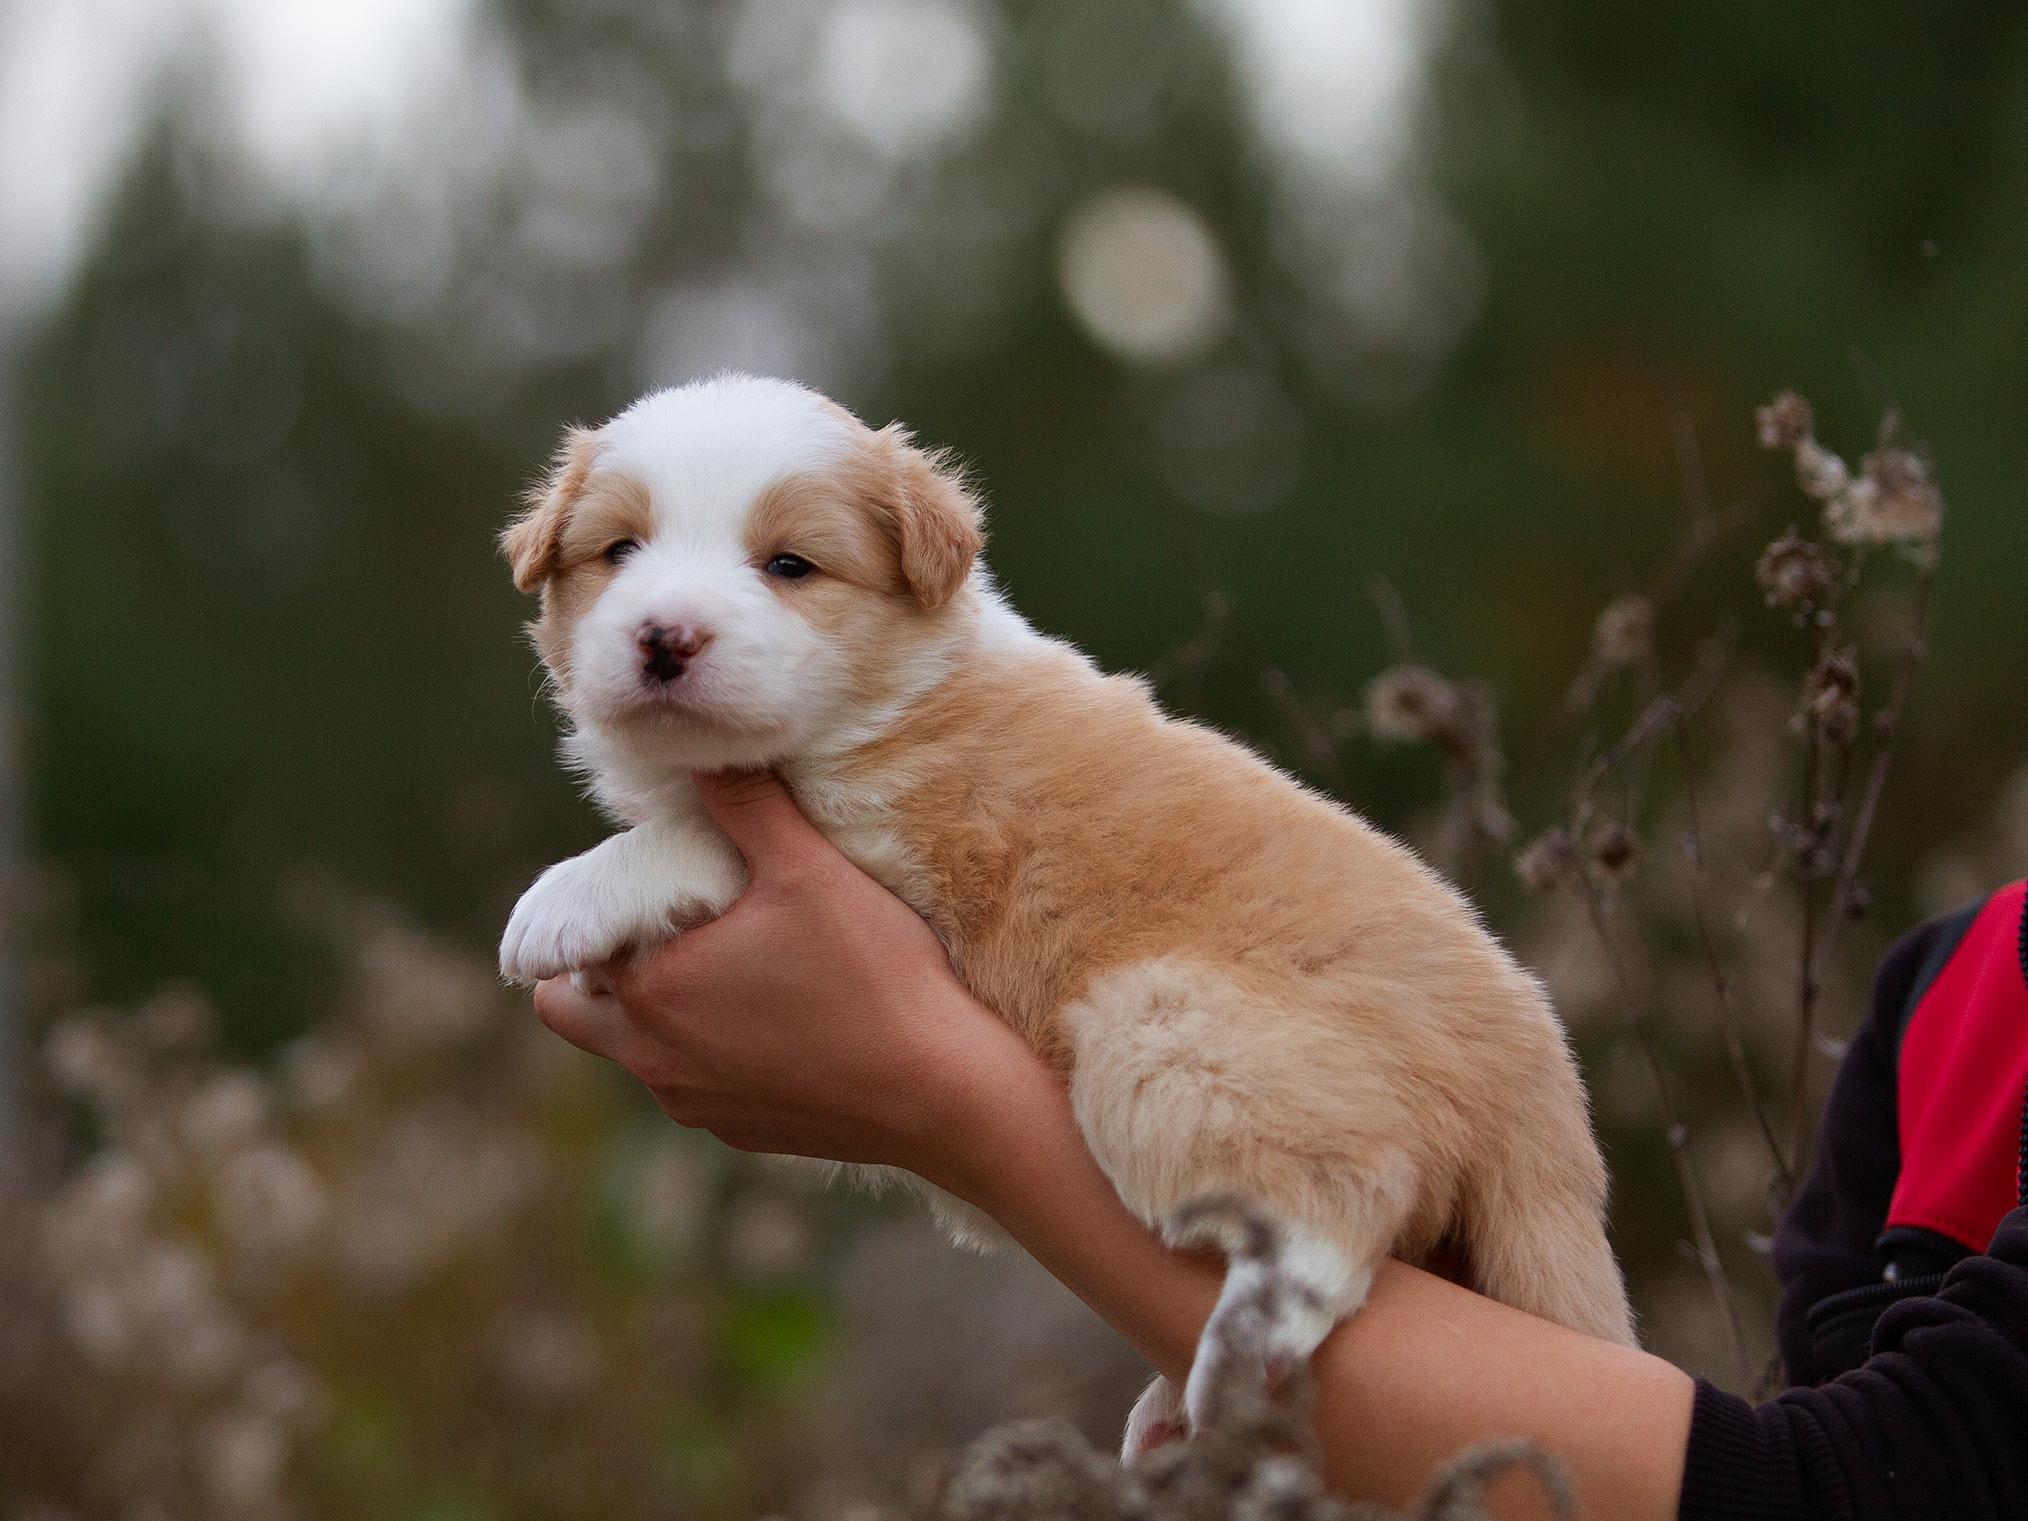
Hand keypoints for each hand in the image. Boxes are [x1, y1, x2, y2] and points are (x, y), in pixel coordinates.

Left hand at [531, 769, 1028, 1174]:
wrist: (945, 1091)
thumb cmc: (874, 975)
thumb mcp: (808, 868)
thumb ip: (747, 802)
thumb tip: (706, 750)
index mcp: (650, 990)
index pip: (562, 956)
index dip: (596, 916)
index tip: (650, 890)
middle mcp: (655, 1060)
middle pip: (573, 1016)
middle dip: (601, 971)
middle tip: (664, 930)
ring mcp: (698, 1105)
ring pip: (639, 1054)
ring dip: (661, 1013)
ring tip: (729, 969)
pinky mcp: (743, 1132)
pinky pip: (700, 1089)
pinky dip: (717, 1055)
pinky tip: (780, 1022)